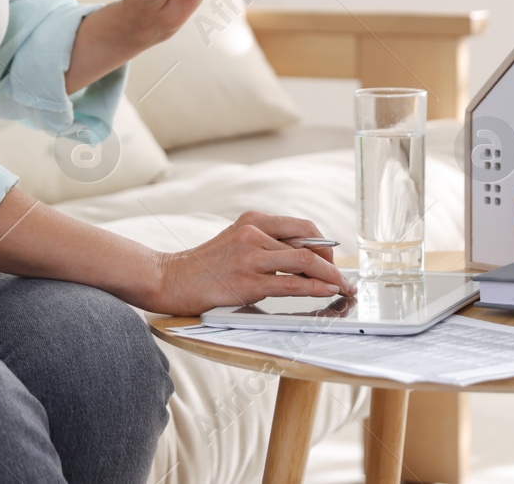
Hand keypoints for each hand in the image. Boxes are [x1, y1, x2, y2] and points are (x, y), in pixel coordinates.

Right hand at [145, 211, 357, 316]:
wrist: (171, 279)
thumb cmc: (206, 266)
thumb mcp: (237, 242)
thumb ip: (267, 246)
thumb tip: (305, 259)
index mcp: (253, 220)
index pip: (303, 226)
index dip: (324, 243)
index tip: (332, 259)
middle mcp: (253, 233)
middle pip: (309, 242)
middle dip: (332, 261)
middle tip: (341, 277)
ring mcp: (250, 257)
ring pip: (305, 261)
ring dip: (330, 276)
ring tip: (342, 287)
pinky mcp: (247, 282)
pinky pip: (292, 283)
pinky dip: (315, 287)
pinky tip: (326, 291)